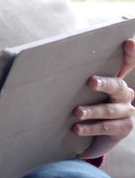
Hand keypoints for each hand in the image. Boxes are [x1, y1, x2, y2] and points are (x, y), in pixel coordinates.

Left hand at [75, 38, 134, 158]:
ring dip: (92, 111)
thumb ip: (74, 79)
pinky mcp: (124, 128)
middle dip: (105, 83)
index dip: (131, 54)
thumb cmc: (83, 107)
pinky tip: (77, 128)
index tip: (129, 42)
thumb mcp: (80, 92)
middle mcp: (125, 94)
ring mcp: (127, 111)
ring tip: (77, 112)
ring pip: (110, 109)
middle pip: (118, 86)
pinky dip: (91, 128)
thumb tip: (51, 63)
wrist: (91, 136)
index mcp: (115, 81)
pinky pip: (107, 127)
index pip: (128, 64)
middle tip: (91, 82)